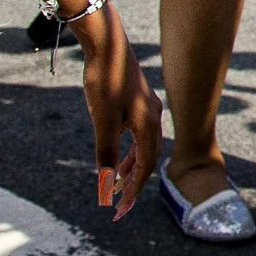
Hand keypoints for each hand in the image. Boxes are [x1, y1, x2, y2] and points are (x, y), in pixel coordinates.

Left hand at [76, 3, 159, 218]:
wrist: (106, 45)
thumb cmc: (105, 80)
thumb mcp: (102, 120)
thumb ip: (105, 152)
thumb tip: (104, 185)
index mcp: (149, 125)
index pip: (144, 167)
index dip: (132, 190)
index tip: (119, 210)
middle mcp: (153, 118)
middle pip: (147, 160)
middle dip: (132, 183)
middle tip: (118, 204)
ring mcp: (147, 109)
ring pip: (142, 147)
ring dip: (129, 167)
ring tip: (114, 183)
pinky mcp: (137, 102)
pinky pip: (137, 134)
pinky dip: (128, 149)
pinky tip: (116, 154)